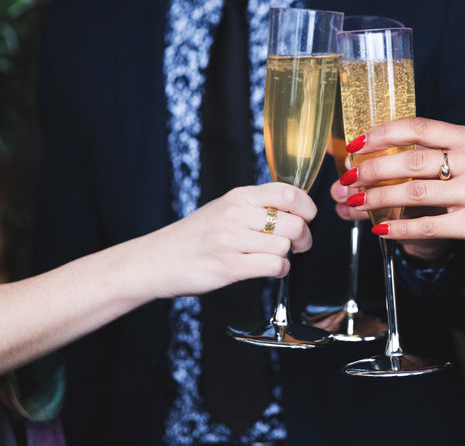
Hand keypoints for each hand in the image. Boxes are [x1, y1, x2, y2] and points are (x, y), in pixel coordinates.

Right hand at [143, 182, 316, 297]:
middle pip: (294, 222)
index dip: (307, 207)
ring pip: (284, 246)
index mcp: (238, 196)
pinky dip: (279, 270)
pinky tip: (270, 269)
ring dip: (287, 256)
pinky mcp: (229, 266)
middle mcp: (236, 214)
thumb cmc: (194, 236)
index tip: (307, 217)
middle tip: (298, 245)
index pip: (287, 192)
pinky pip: (273, 266)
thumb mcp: (224, 208)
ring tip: (275, 258)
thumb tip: (293, 209)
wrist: (157, 260)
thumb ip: (255, 206)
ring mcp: (232, 240)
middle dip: (303, 237)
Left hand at [341, 117, 464, 274]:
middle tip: (347, 179)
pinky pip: (428, 226)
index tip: (355, 145)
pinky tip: (380, 229)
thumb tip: (380, 155)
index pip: (419, 127)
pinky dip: (399, 229)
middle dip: (371, 170)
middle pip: (411, 160)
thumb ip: (437, 155)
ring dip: (377, 199)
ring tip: (354, 203)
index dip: (382, 134)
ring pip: (414, 193)